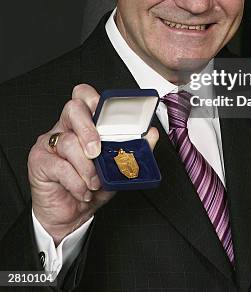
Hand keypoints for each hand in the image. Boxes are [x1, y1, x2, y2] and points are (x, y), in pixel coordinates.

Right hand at [28, 83, 158, 244]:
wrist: (71, 216)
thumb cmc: (92, 187)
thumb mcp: (117, 168)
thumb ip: (133, 149)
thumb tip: (150, 134)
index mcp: (84, 123)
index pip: (85, 96)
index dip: (96, 100)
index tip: (109, 117)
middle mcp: (65, 127)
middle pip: (73, 108)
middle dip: (89, 130)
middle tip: (98, 151)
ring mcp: (50, 142)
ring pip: (68, 141)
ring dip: (86, 166)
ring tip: (94, 182)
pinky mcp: (39, 161)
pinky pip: (59, 165)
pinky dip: (76, 181)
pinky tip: (83, 190)